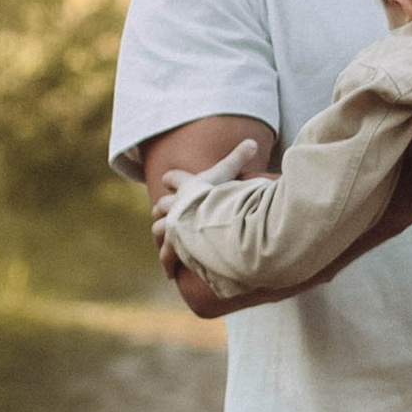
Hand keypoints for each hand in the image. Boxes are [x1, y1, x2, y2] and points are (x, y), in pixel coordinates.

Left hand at [150, 135, 263, 254]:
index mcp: (189, 187)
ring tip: (163, 242)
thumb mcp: (232, 175)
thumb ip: (240, 159)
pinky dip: (168, 261)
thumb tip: (252, 141)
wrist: (213, 222)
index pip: (174, 178)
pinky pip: (167, 255)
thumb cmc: (225, 197)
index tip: (167, 178)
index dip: (172, 178)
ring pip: (159, 230)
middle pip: (161, 205)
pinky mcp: (174, 246)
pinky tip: (170, 270)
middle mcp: (176, 205)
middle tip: (161, 211)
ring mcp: (173, 226)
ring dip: (161, 235)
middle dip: (161, 209)